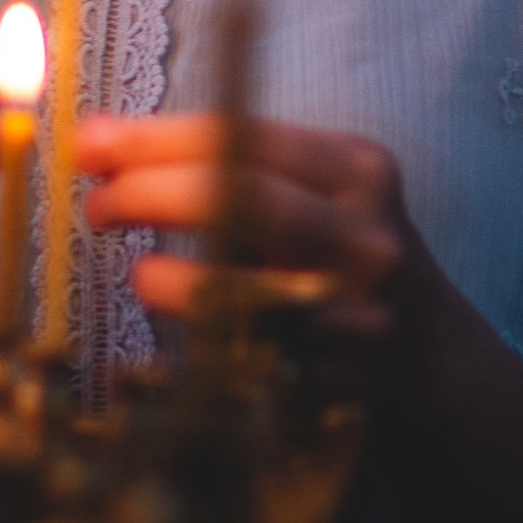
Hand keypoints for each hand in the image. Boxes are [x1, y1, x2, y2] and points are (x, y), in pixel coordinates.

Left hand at [73, 113, 410, 344]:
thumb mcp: (313, 193)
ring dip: (168, 275)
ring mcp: (356, 315)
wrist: (435, 362)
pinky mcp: (338, 387)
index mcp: (358, 169)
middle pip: (240, 197)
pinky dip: (197, 339)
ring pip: (241, 285)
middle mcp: (365, 236)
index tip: (87, 142)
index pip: (241, 135)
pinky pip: (247, 361)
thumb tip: (99, 136)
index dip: (153, 139)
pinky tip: (177, 331)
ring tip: (137, 269)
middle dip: (149, 192)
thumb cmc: (339, 256)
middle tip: (97, 204)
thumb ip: (224, 161)